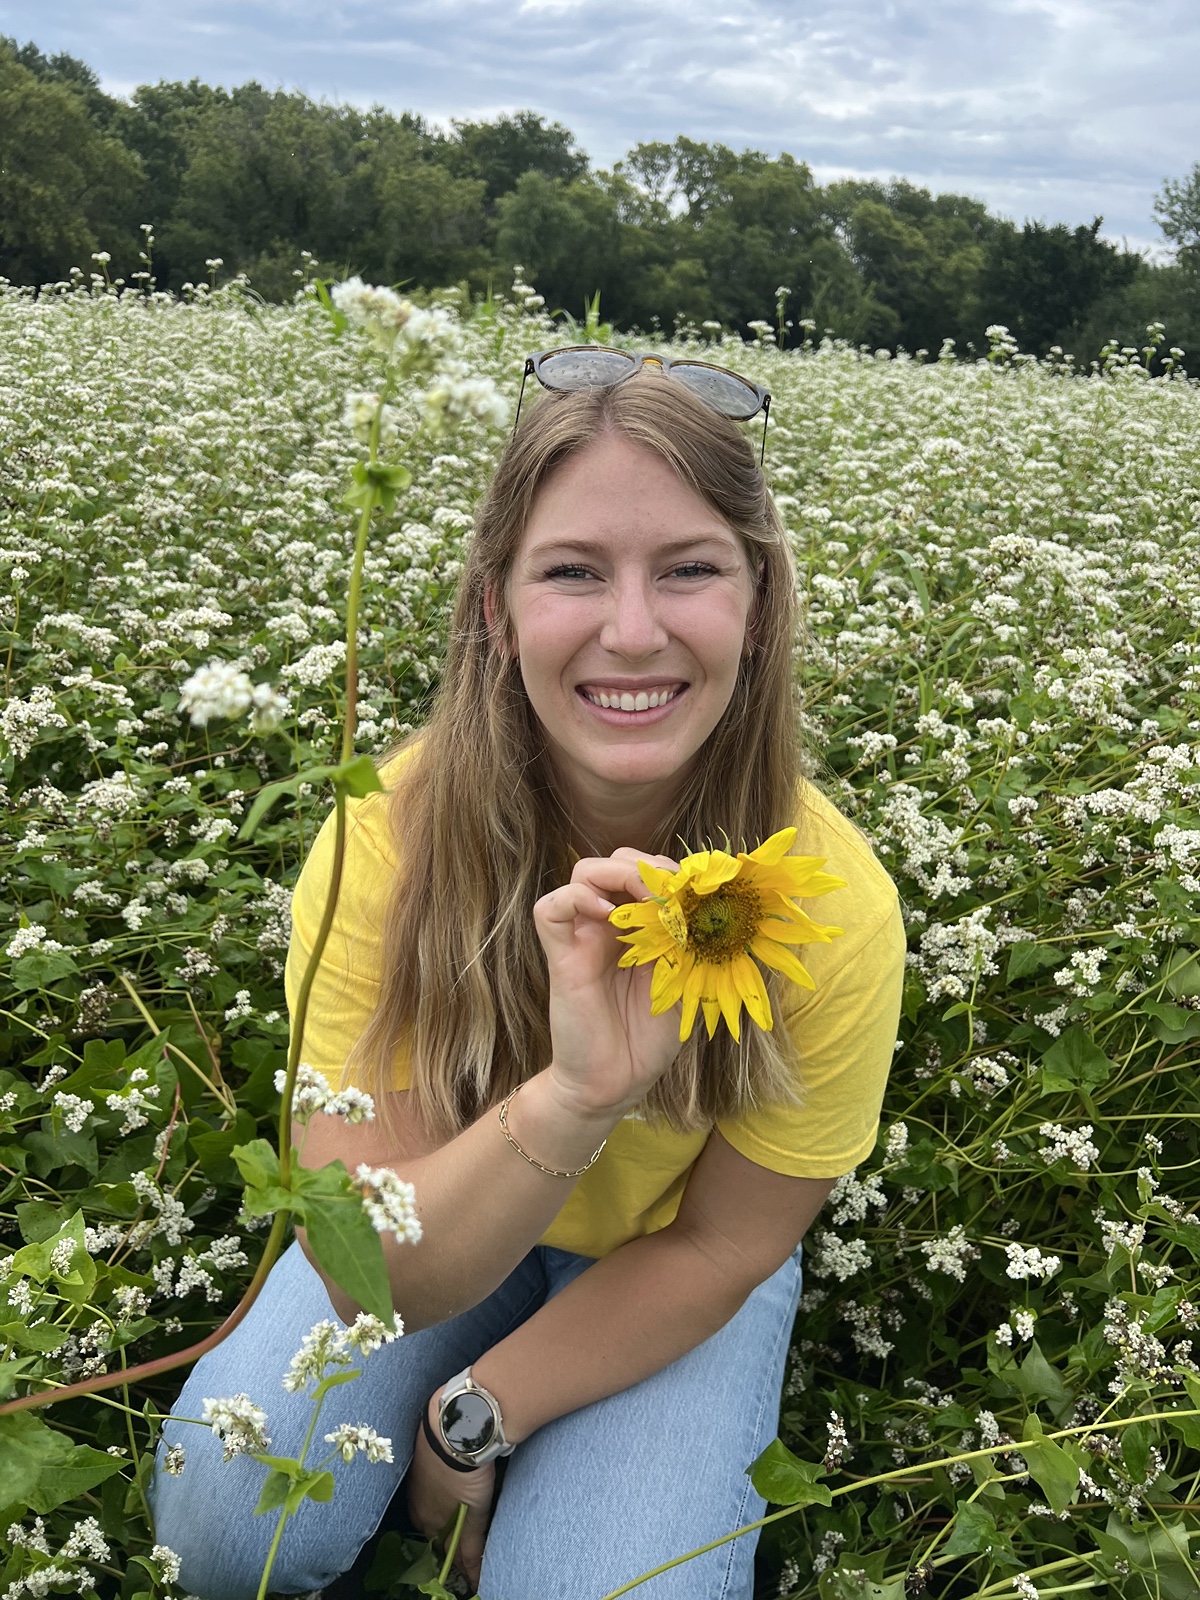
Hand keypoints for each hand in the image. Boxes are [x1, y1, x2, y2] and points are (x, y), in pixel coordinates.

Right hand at [407, 1397, 495, 1589]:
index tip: (469, 1557)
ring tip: (463, 1500)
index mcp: (426, 1519)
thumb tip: (473, 1578)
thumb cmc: (465, 1472)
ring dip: (446, 1504)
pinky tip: (455, 1473)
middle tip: (467, 1527)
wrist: (454, 1424)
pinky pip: (434, 1474)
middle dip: (449, 1530)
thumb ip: (471, 1547)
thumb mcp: (473, 1513)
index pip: (442, 1545)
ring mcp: (419, 1474)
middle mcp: (417, 1500)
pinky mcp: (424, 1450)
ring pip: (433, 1498)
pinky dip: (444, 1481)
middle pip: (436, 1522)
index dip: (456, 1552)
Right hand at [533, 848, 683, 1116]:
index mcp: (638, 927)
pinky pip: (550, 909)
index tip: (695, 889)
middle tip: (670, 892)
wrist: (616, 1082)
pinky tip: (604, 914)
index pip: (646, 872)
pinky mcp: (561, 956)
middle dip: (647, 865)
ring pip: (584, 872)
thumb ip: (689, 941)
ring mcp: (582, 937)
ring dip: (618, 873)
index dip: (669, 871)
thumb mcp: (683, 980)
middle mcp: (608, 925)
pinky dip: (576, 898)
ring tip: (643, 897)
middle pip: (615, 861)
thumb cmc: (649, 1036)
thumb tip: (708, 903)